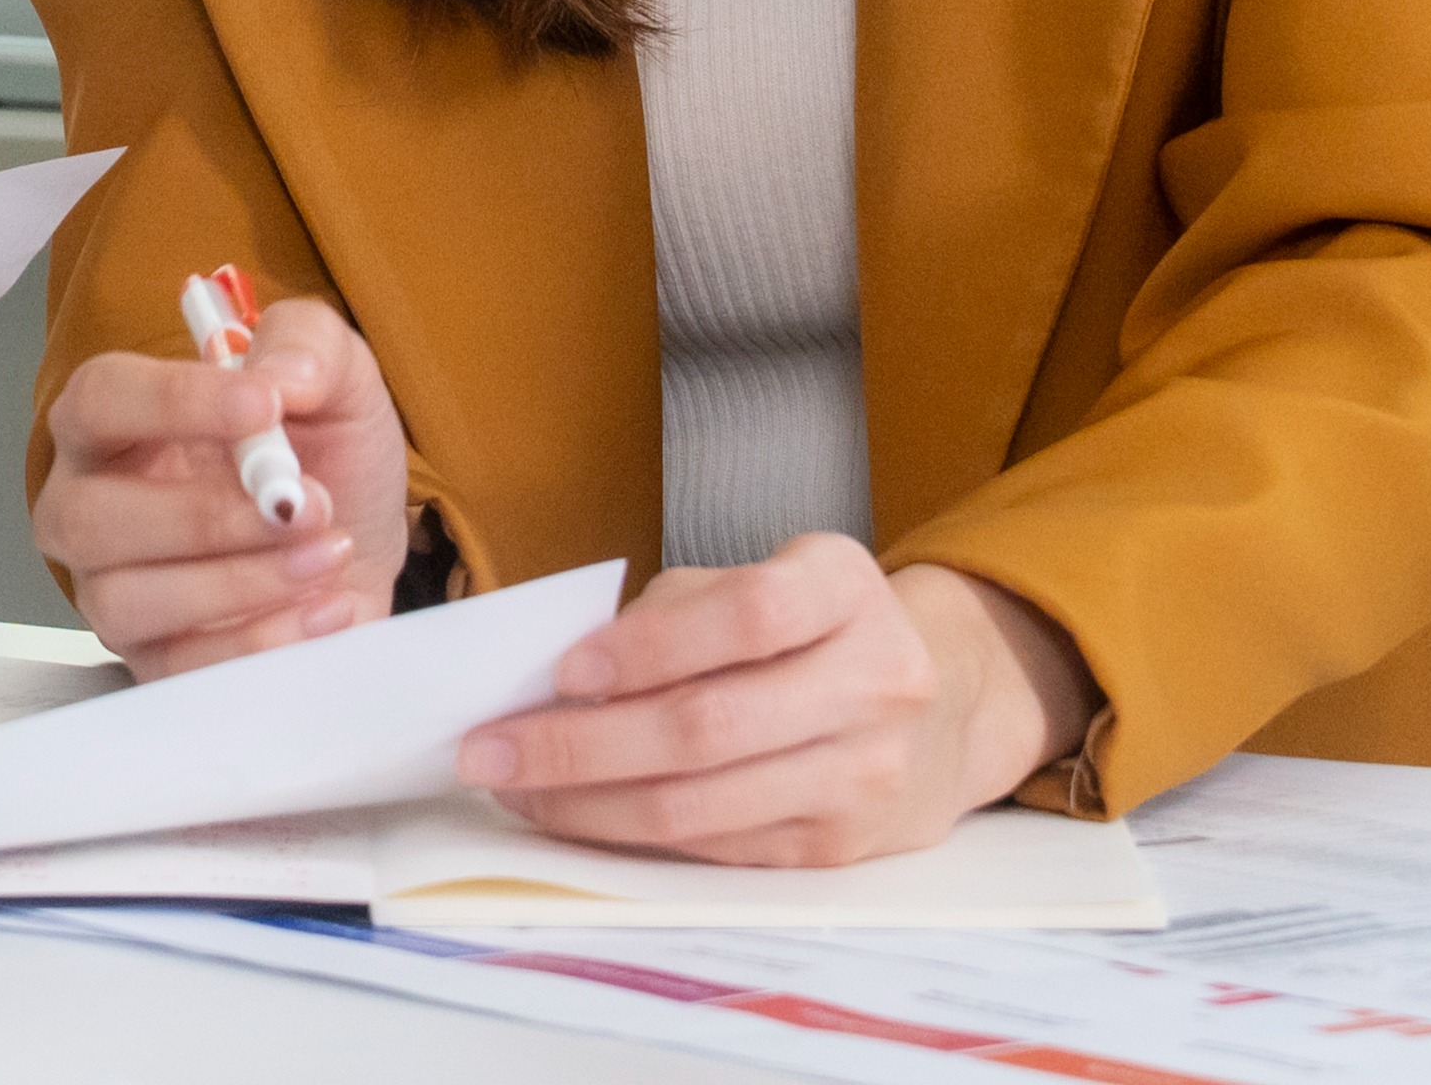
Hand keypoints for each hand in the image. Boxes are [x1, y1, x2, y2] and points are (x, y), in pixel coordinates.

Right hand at [33, 289, 411, 674]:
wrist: (361, 548)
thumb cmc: (323, 456)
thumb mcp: (336, 377)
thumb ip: (308, 345)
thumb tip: (281, 377)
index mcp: (112, 423)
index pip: (99, 402)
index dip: (173, 403)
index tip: (264, 406)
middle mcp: (89, 508)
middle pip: (90, 517)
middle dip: (206, 515)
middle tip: (305, 504)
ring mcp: (113, 593)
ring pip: (128, 600)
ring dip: (241, 580)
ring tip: (328, 553)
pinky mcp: (156, 663)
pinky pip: (182, 668)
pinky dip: (263, 640)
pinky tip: (327, 605)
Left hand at [460, 537, 1095, 865]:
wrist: (939, 711)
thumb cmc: (812, 635)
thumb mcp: (757, 584)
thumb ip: (669, 616)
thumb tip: (551, 676)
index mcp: (846, 589)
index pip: (748, 615)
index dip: (647, 646)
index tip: (562, 669)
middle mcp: (874, 680)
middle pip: (709, 726)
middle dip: (579, 745)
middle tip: (491, 750)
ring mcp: (864, 772)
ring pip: (702, 804)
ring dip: (588, 803)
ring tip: (515, 789)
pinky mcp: (840, 844)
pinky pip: (715, 846)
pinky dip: (632, 832)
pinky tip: (578, 813)